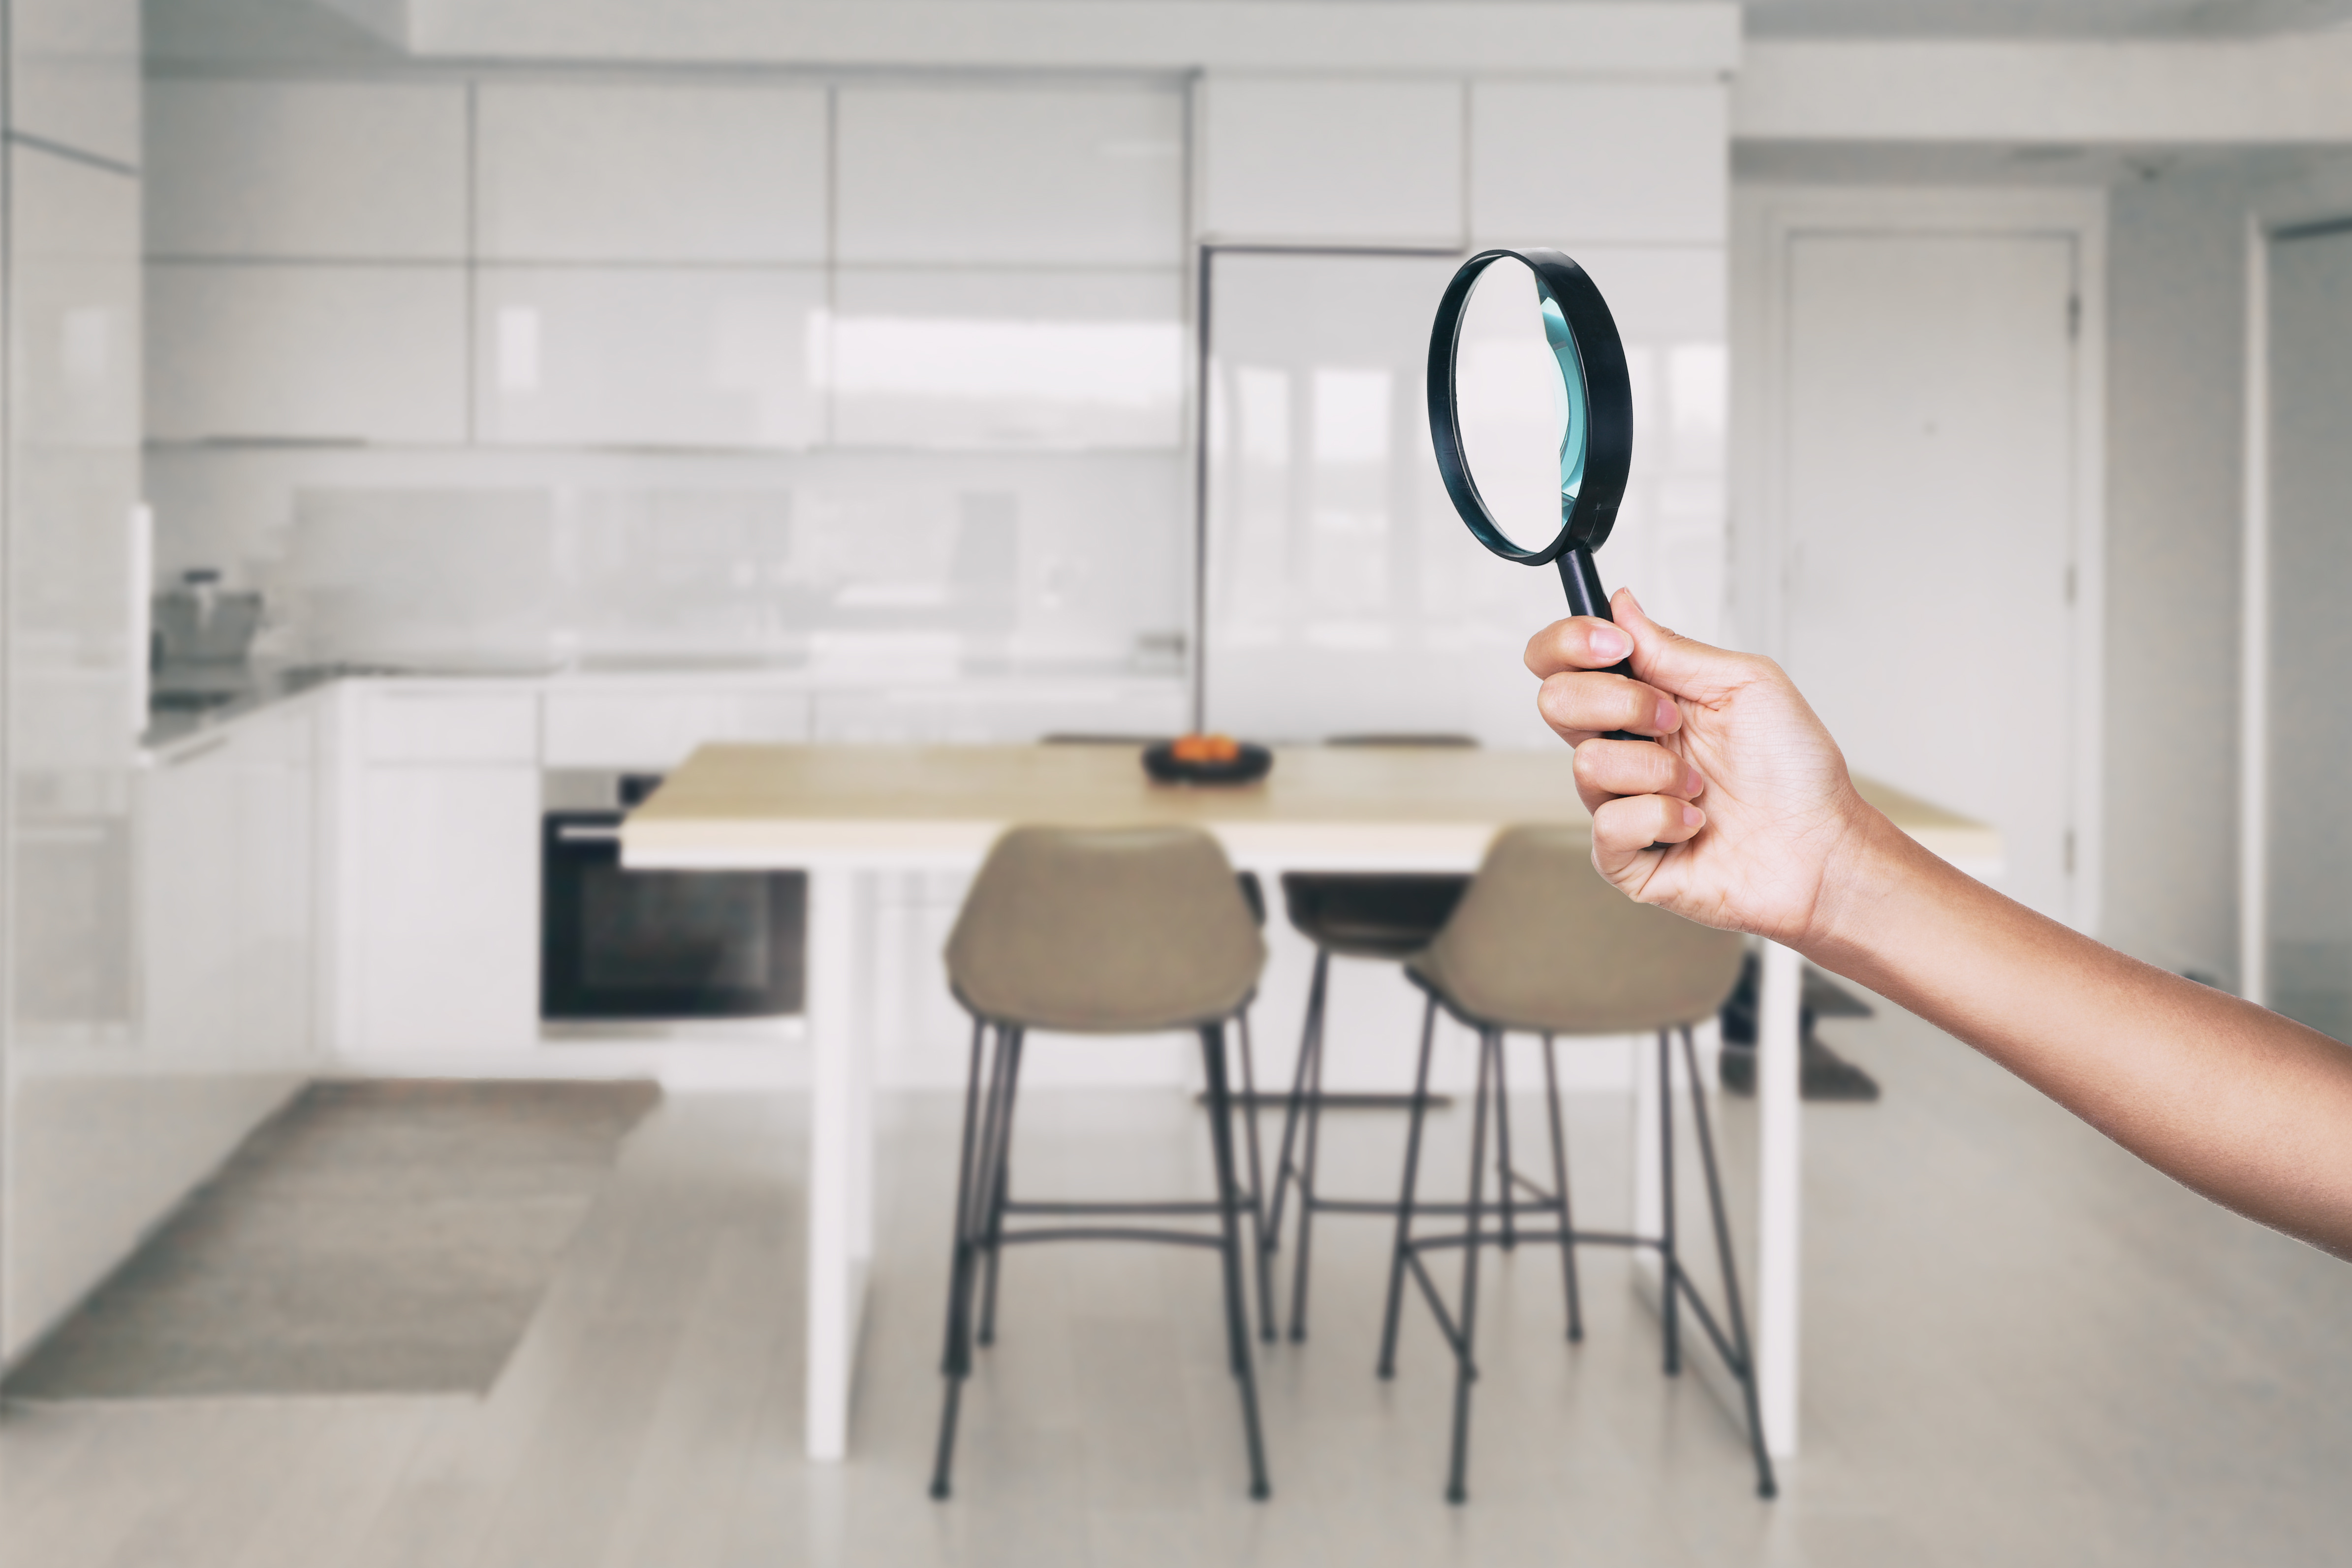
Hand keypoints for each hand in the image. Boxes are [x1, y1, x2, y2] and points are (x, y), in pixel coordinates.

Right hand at [1524, 589, 1891, 948]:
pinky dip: (1662, 818)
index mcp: (1644, 699)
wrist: (1823, 846)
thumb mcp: (1746, 683)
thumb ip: (1673, 648)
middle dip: (1618, 702)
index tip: (1615, 644)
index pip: (1563, 661)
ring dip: (1657, 769)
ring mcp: (1620, 802)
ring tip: (1699, 785)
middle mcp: (1624, 747)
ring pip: (1587, 765)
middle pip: (1555, 702)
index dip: (1569, 642)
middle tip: (1672, 719)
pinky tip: (1695, 823)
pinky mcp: (1625, 857)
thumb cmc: (1796, 770)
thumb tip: (1620, 604)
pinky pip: (1608, 827)